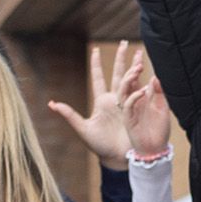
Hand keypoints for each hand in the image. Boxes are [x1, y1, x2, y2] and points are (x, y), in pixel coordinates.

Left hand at [45, 42, 140, 166]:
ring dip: (135, 67)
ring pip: (131, 80)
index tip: (96, 50)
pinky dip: (144, 83)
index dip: (97, 64)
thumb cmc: (99, 146)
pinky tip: (149, 74)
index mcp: (101, 101)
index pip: (98, 78)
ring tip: (140, 54)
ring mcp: (127, 104)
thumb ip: (69, 115)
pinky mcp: (136, 110)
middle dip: (122, 58)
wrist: (117, 158)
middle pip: (118, 74)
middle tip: (126, 43)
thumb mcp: (83, 129)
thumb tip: (52, 104)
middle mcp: (114, 100)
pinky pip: (140, 93)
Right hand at [118, 48, 171, 154]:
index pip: (135, 77)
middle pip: (126, 80)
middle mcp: (133, 102)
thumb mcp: (163, 108)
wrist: (156, 150)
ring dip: (130, 79)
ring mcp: (129, 110)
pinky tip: (142, 91)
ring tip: (137, 69)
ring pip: (124, 90)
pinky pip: (128, 105)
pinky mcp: (129, 120)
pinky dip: (134, 97)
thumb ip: (159, 93)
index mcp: (140, 97)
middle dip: (129, 66)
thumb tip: (156, 77)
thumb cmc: (159, 130)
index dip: (135, 65)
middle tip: (134, 54)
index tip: (138, 52)